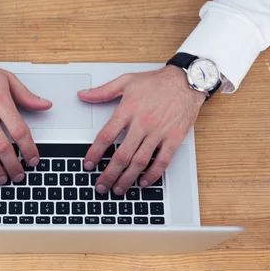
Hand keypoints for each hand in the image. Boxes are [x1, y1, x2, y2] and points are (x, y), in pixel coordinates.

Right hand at [0, 40, 51, 183]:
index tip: (33, 160)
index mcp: (0, 100)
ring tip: (1, 179)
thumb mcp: (6, 78)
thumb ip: (26, 95)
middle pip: (2, 145)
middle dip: (13, 165)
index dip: (28, 149)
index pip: (19, 130)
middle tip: (19, 176)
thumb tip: (45, 105)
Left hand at [77, 65, 205, 194]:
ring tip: (118, 189)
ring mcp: (159, 132)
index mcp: (128, 110)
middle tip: (101, 186)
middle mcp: (142, 123)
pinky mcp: (173, 138)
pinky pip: (162, 161)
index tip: (88, 164)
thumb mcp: (126, 81)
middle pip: (122, 155)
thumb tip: (83, 95)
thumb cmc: (157, 82)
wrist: (186, 81)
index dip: (95, 153)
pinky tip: (144, 182)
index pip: (106, 136)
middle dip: (109, 174)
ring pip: (140, 161)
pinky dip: (152, 174)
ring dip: (127, 178)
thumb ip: (103, 91)